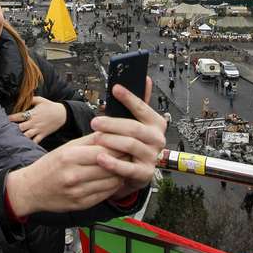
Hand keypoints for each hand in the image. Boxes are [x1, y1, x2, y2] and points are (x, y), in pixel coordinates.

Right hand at [6, 134, 124, 215]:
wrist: (31, 189)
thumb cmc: (50, 165)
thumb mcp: (66, 147)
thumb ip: (89, 141)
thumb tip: (112, 132)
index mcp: (70, 156)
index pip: (104, 150)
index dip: (120, 146)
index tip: (129, 142)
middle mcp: (74, 175)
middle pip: (110, 166)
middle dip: (124, 159)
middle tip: (133, 154)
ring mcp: (78, 192)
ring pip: (111, 181)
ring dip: (122, 173)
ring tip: (126, 166)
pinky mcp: (82, 204)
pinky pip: (105, 194)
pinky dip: (114, 186)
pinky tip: (115, 179)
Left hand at [8, 96, 66, 142]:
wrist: (62, 114)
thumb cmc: (50, 106)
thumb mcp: (41, 100)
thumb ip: (31, 99)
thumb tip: (22, 98)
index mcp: (33, 114)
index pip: (19, 116)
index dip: (11, 118)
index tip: (4, 119)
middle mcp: (34, 122)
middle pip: (21, 128)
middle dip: (13, 129)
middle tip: (5, 131)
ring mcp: (38, 130)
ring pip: (26, 136)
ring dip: (19, 137)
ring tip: (12, 139)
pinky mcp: (43, 135)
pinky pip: (35, 141)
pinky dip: (30, 144)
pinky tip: (23, 146)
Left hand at [89, 77, 165, 199]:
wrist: (136, 172)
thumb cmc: (134, 142)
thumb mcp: (137, 122)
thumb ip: (140, 102)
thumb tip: (145, 78)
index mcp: (156, 123)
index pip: (142, 107)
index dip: (128, 98)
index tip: (115, 88)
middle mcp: (157, 139)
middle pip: (134, 128)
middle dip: (113, 124)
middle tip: (95, 122)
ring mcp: (152, 157)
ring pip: (130, 145)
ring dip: (111, 141)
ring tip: (96, 138)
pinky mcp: (145, 174)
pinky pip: (128, 168)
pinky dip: (113, 163)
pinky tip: (100, 158)